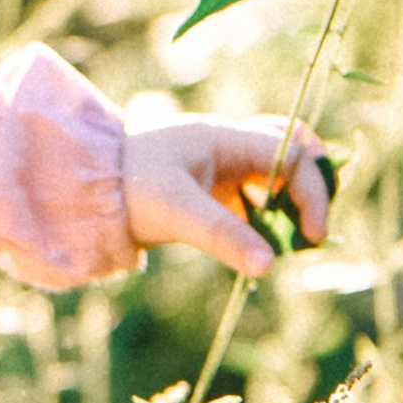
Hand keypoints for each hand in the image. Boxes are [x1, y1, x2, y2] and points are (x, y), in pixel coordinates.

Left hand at [123, 115, 330, 278]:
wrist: (86, 191)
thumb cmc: (127, 189)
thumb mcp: (176, 212)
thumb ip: (222, 235)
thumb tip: (269, 264)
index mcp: (223, 138)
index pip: (291, 154)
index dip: (311, 192)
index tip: (313, 235)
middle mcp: (226, 145)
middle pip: (290, 148)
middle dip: (311, 184)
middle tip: (316, 226)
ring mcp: (219, 165)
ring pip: (275, 171)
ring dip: (291, 203)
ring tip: (297, 240)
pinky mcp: (210, 188)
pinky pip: (254, 195)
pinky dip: (268, 216)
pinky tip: (265, 246)